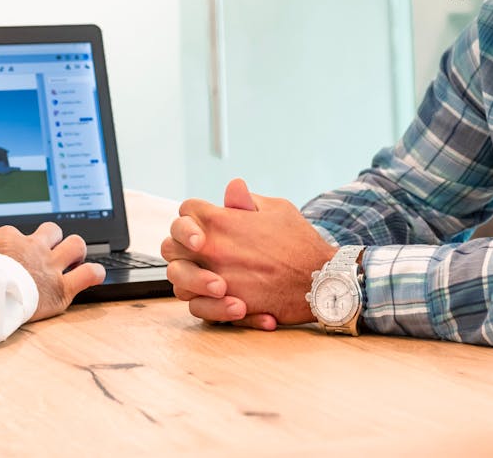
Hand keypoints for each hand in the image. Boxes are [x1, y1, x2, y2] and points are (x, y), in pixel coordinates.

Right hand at [0, 221, 105, 321]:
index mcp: (9, 238)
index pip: (17, 234)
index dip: (18, 245)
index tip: (15, 257)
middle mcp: (33, 247)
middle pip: (53, 231)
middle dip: (55, 240)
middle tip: (51, 254)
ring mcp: (50, 266)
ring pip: (76, 245)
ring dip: (76, 252)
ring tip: (72, 261)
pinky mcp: (61, 288)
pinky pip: (88, 274)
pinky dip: (93, 274)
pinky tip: (93, 275)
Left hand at [160, 178, 336, 326]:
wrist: (322, 280)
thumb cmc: (301, 242)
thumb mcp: (276, 209)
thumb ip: (246, 200)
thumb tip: (232, 187)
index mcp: (221, 220)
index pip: (186, 211)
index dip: (194, 215)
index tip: (205, 223)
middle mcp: (212, 248)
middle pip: (171, 244)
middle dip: (181, 244)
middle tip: (198, 250)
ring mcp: (216, 277)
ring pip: (176, 276)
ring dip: (186, 274)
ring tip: (205, 274)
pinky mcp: (225, 304)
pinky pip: (194, 304)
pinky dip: (200, 301)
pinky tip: (217, 295)